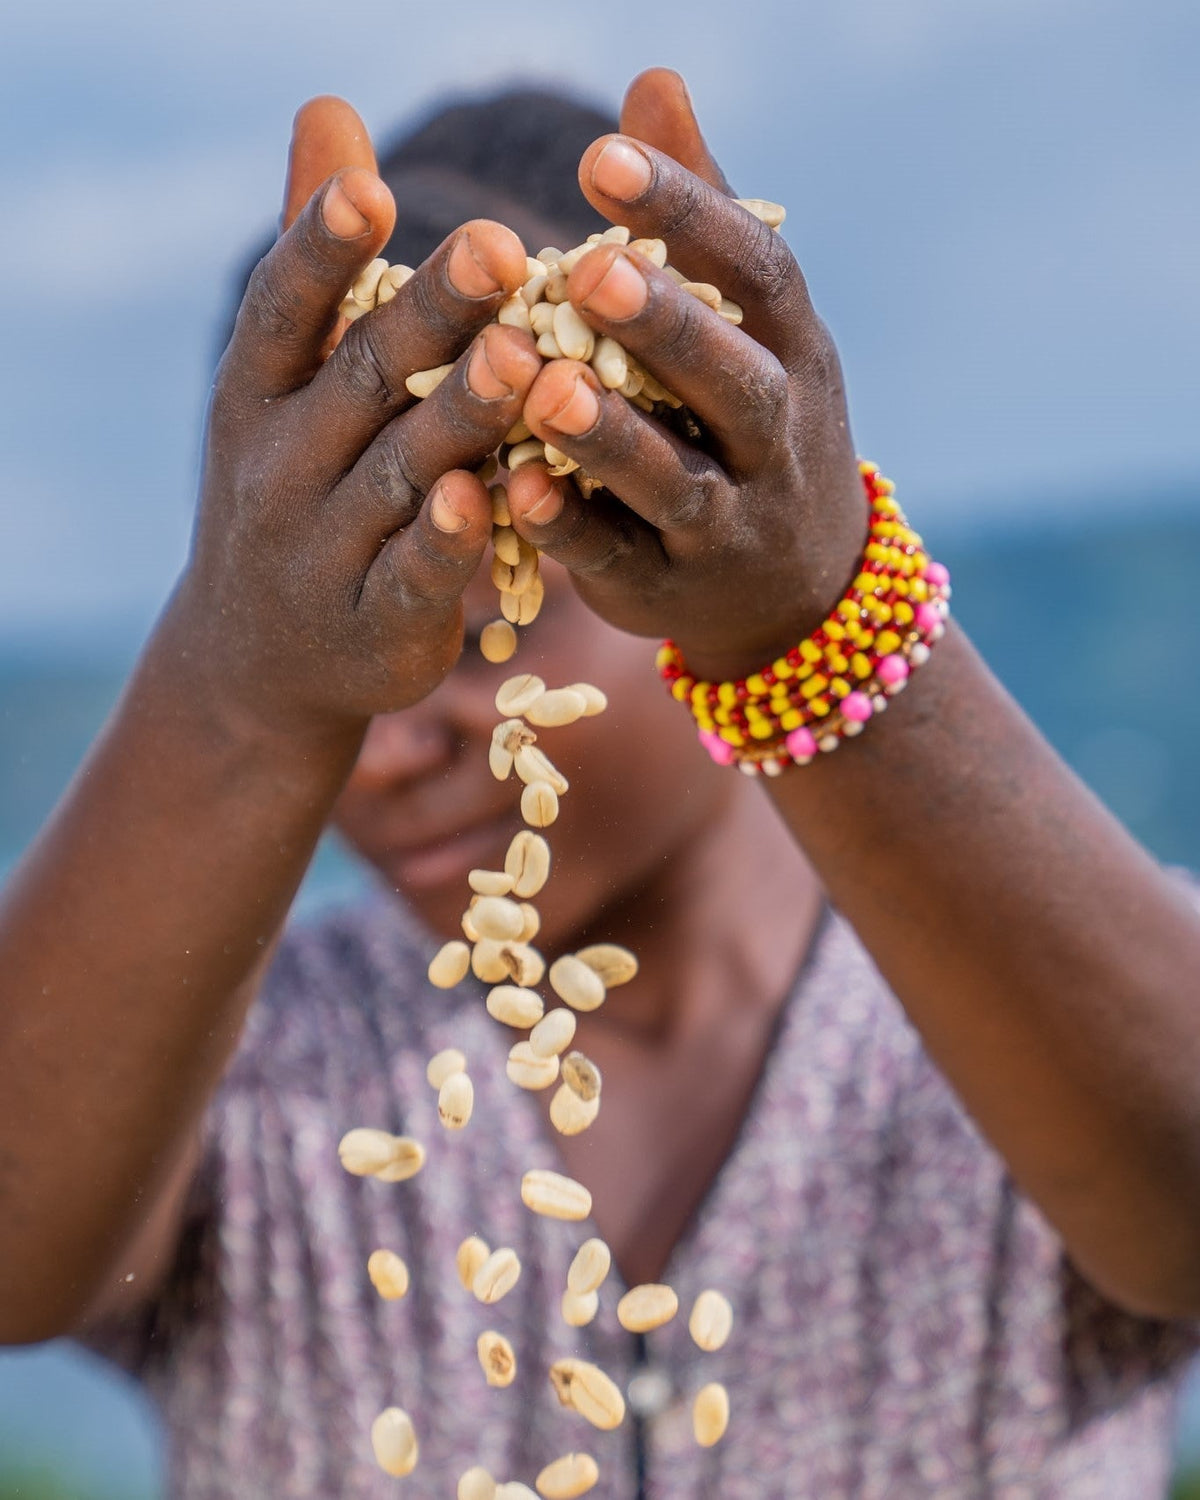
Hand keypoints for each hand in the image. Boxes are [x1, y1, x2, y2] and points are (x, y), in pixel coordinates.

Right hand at [172, 98, 539, 742]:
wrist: (261, 659)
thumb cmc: (294, 488)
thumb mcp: (283, 386)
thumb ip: (320, 264)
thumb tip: (332, 113)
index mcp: (260, 396)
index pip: (284, 312)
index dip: (318, 250)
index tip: (368, 189)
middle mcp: (282, 468)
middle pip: (362, 382)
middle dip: (430, 316)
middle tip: (501, 251)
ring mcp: (325, 551)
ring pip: (399, 475)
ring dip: (458, 419)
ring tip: (520, 361)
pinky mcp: (378, 624)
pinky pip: (417, 577)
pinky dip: (446, 541)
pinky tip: (486, 498)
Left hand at [506, 70, 866, 681]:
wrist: (795, 594)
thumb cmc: (747, 424)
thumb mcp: (745, 327)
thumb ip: (697, 216)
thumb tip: (651, 85)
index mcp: (791, 352)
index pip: (756, 272)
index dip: (689, 213)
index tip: (601, 155)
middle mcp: (774, 439)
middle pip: (731, 381)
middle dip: (667, 327)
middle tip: (590, 268)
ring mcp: (729, 525)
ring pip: (677, 482)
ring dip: (615, 439)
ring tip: (548, 387)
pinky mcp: (669, 590)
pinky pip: (619, 562)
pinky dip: (570, 530)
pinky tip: (512, 489)